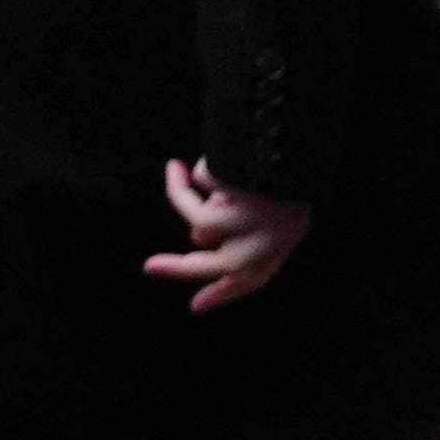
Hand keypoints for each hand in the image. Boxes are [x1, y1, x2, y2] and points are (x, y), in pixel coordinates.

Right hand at [146, 157, 309, 314]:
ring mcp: (260, 215)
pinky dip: (196, 172)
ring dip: (183, 198)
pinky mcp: (240, 193)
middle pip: (223, 264)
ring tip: (175, 170)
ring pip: (204, 223)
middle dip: (182, 267)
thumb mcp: (263, 199)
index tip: (195, 307)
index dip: (225, 292)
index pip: (256, 275)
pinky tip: (205, 158)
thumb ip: (234, 222)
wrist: (289, 132)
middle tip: (150, 266)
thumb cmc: (280, 160)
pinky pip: (202, 186)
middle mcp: (277, 230)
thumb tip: (199, 237)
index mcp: (287, 231)